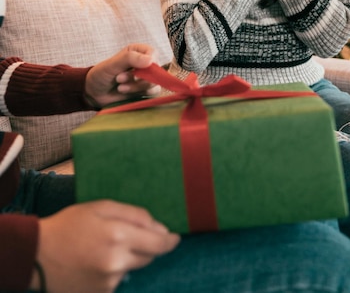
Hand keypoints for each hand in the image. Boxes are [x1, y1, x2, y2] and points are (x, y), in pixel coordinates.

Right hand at [31, 200, 179, 292]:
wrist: (37, 255)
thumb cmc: (69, 225)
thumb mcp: (100, 207)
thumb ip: (134, 215)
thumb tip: (160, 228)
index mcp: (118, 235)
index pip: (159, 243)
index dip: (170, 240)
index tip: (175, 237)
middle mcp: (117, 261)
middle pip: (150, 256)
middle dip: (148, 245)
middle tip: (131, 234)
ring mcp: (109, 281)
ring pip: (134, 267)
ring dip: (129, 257)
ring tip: (106, 246)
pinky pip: (119, 279)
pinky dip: (115, 270)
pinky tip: (97, 261)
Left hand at [84, 44, 160, 107]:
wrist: (94, 93)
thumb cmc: (102, 74)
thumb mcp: (112, 64)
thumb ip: (130, 59)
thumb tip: (150, 60)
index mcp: (138, 52)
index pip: (153, 53)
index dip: (149, 62)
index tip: (136, 69)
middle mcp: (144, 64)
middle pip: (155, 71)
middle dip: (138, 78)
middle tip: (119, 79)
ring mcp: (145, 78)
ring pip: (153, 83)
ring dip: (136, 87)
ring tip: (120, 87)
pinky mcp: (144, 91)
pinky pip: (152, 93)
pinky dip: (139, 94)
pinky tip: (125, 92)